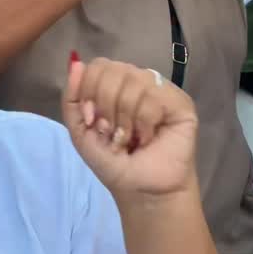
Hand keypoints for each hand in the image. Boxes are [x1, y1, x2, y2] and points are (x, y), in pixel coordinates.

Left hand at [63, 59, 197, 199]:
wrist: (142, 191)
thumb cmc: (114, 163)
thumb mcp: (81, 133)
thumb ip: (72, 99)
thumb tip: (75, 62)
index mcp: (116, 84)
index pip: (99, 65)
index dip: (89, 91)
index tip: (91, 121)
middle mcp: (138, 80)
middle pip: (114, 70)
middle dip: (107, 107)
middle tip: (112, 133)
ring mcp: (161, 88)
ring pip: (134, 82)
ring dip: (125, 119)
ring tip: (131, 139)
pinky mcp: (180, 101)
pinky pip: (154, 97)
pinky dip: (144, 122)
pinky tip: (148, 138)